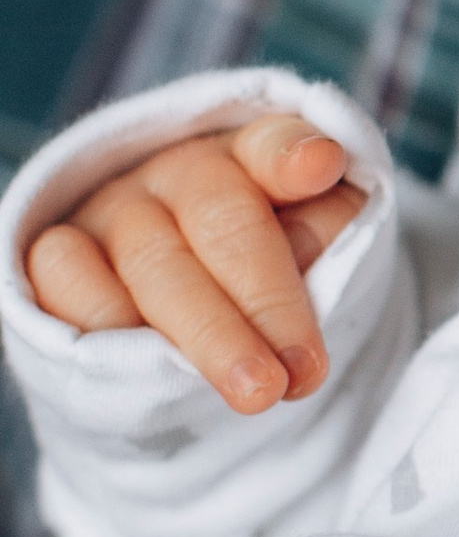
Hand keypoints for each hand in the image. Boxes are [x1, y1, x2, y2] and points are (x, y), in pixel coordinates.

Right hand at [22, 111, 365, 412]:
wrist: (178, 330)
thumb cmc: (259, 288)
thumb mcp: (312, 259)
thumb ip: (322, 244)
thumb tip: (308, 256)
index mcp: (255, 161)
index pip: (274, 146)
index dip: (293, 157)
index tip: (320, 168)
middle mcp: (182, 175)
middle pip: (224, 222)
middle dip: (267, 301)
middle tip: (301, 373)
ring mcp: (115, 211)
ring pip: (154, 261)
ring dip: (207, 333)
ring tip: (255, 390)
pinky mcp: (58, 253)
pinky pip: (69, 280)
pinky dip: (110, 324)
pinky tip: (152, 368)